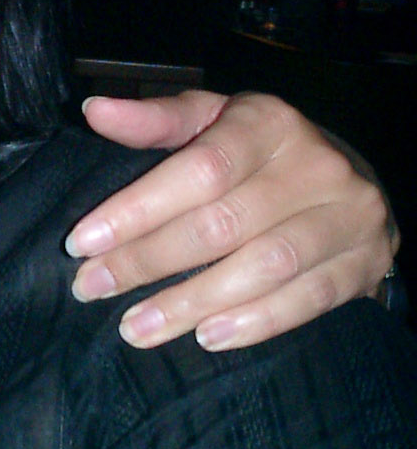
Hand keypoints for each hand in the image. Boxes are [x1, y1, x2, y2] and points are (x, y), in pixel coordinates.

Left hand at [68, 90, 396, 350]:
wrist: (350, 182)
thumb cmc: (257, 151)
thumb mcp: (211, 120)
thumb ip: (155, 120)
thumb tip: (94, 111)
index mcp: (268, 123)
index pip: (198, 170)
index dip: (137, 209)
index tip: (82, 241)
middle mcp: (315, 166)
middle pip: (221, 224)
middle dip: (146, 262)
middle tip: (92, 288)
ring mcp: (348, 217)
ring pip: (261, 269)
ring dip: (190, 303)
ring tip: (134, 327)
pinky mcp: (365, 264)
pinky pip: (306, 301)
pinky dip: (252, 323)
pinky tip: (204, 337)